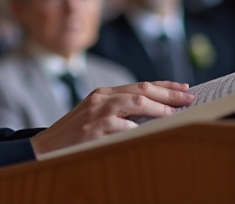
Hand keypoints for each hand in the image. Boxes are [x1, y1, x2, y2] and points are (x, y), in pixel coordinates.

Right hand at [29, 81, 194, 156]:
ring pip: (136, 103)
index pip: (140, 85)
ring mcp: (97, 113)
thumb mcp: (96, 117)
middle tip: (189, 98)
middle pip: (142, 90)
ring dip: (160, 108)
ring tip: (177, 113)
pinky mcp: (94, 129)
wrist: (45, 148)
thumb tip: (155, 115)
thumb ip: (120, 113)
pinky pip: (123, 126)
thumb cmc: (74, 136)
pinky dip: (141, 128)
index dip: (164, 86)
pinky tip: (154, 130)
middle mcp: (102, 98)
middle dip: (169, 94)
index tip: (184, 88)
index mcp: (103, 94)